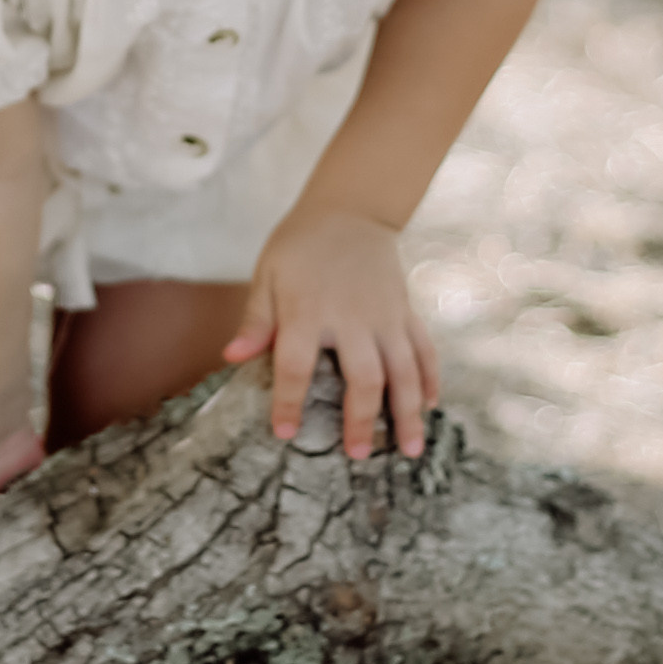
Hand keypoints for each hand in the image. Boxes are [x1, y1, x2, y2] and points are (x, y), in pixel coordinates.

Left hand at [221, 209, 438, 460]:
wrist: (350, 208)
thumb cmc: (300, 245)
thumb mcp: (268, 274)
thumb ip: (256, 319)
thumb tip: (232, 357)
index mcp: (309, 310)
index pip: (297, 366)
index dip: (290, 402)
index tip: (285, 434)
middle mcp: (352, 317)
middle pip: (363, 377)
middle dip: (362, 420)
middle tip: (359, 455)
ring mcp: (386, 315)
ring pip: (404, 370)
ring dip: (409, 412)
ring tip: (410, 451)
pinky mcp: (406, 310)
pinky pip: (424, 348)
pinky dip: (430, 378)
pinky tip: (430, 406)